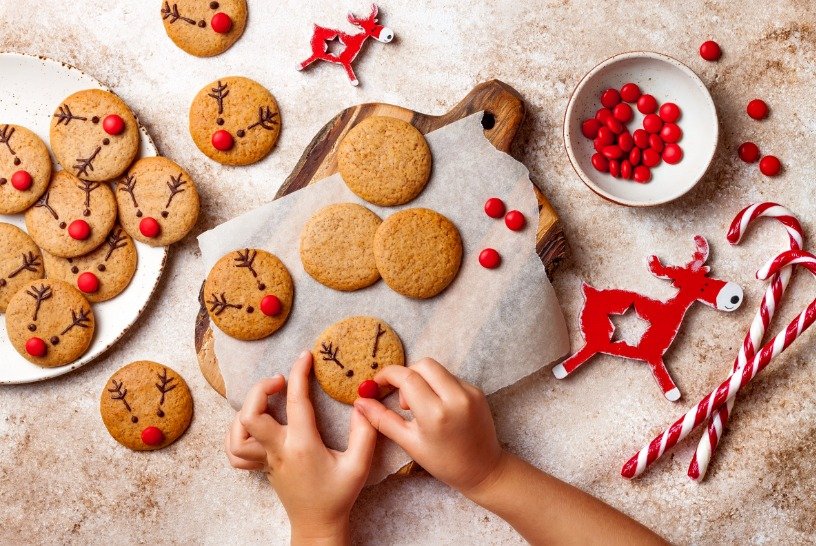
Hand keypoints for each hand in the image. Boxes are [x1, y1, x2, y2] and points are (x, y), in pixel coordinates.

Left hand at [225, 351, 376, 543]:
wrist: (318, 525)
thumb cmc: (338, 496)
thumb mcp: (359, 465)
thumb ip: (365, 433)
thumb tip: (363, 403)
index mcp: (303, 446)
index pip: (296, 401)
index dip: (300, 374)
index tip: (305, 356)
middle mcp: (279, 451)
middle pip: (252, 414)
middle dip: (262, 389)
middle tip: (281, 381)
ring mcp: (266, 460)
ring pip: (237, 433)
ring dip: (247, 410)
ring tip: (267, 401)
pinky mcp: (261, 467)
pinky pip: (235, 451)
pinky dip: (237, 433)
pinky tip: (253, 424)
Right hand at [353, 358, 503, 496]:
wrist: (483, 469)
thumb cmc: (444, 462)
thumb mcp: (409, 443)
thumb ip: (383, 420)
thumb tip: (360, 402)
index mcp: (435, 413)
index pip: (406, 377)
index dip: (388, 375)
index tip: (378, 383)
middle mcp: (455, 397)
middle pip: (423, 365)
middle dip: (407, 375)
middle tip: (403, 399)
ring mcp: (469, 392)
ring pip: (438, 369)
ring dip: (423, 379)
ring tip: (421, 406)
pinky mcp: (477, 391)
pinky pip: (451, 378)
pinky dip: (438, 386)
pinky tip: (438, 407)